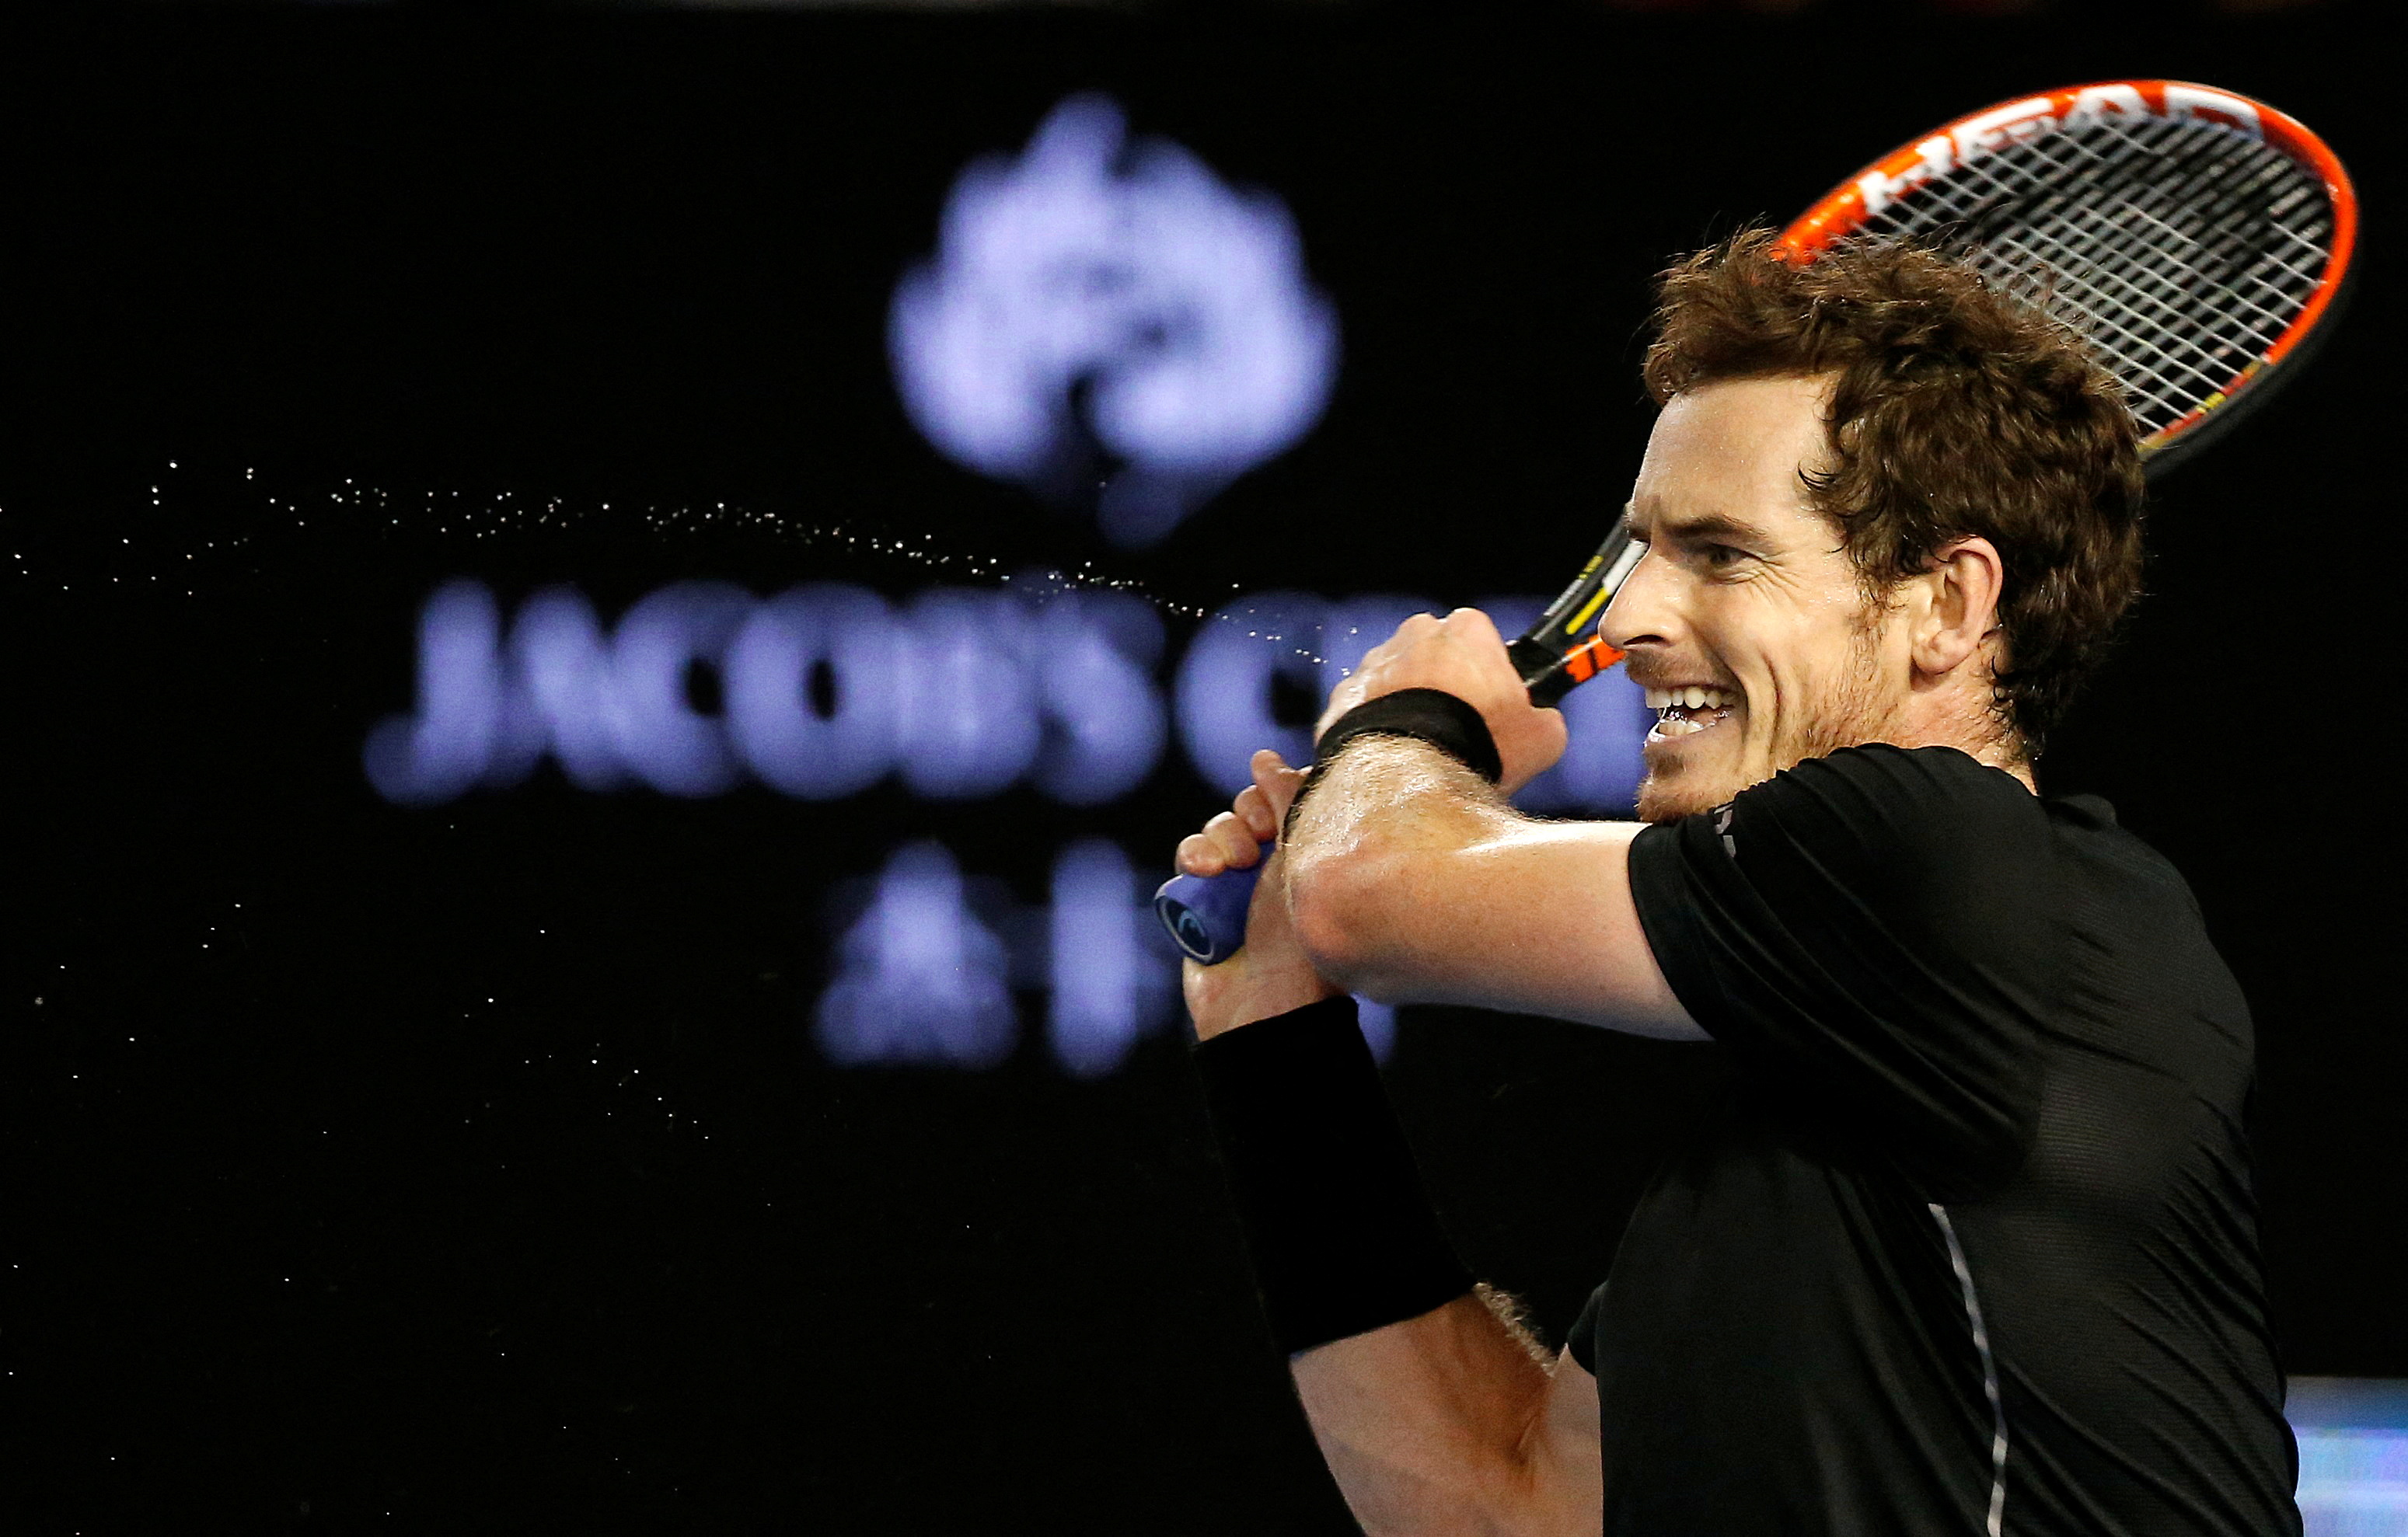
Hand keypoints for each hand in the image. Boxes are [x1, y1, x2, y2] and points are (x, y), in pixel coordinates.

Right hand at [1175, 749, 1341, 1038]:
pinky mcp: (1202, 901)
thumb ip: (1292, 803)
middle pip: (1250, 808)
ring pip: (1219, 830)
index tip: (1280, 813)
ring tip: (1228, 867)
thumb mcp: (1305, 863)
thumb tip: (1264, 757)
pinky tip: (1201, 871)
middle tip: (1258, 844)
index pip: (1288, 799)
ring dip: (1219, 837)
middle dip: (1247, 816)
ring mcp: (1237, 884)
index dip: (1277, 794)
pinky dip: (1194, 854)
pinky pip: (1191, 856)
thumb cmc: (1302, 943)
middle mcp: (1275, 865)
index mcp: (1311, 856)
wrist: (1266, 1009)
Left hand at [1318, 608, 1567, 792]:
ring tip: (1423, 751)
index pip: (1481, 638)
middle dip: (1443, 683)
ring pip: (1395, 680)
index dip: (1489, 672)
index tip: (1492, 704)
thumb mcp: (1543, 737)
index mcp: (1466, 630)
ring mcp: (1373, 665)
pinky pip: (1363, 710)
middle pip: (1433, 653)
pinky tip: (1391, 759)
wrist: (1409, 779)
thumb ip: (1545, 718)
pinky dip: (1374, 730)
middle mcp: (1414, 635)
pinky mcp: (1342, 699)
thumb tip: (1544, 723)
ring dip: (1407, 706)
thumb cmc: (1480, 749)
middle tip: (1458, 729)